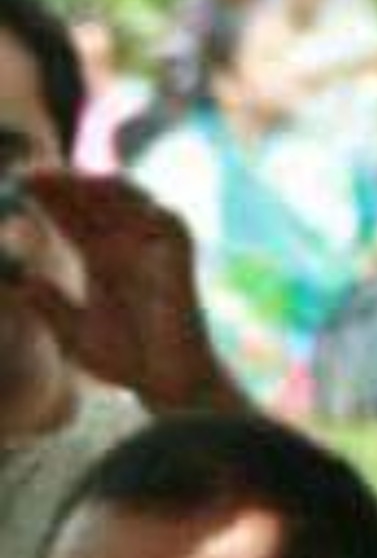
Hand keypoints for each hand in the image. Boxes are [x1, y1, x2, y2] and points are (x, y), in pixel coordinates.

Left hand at [3, 166, 241, 414]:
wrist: (166, 381)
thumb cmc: (125, 360)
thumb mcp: (72, 332)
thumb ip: (49, 306)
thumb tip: (21, 282)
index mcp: (101, 258)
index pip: (72, 217)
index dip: (47, 198)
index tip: (15, 183)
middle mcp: (128, 245)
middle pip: (95, 200)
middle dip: (63, 184)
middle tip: (28, 176)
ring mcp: (155, 247)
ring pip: (130, 198)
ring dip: (94, 185)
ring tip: (58, 181)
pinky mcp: (180, 255)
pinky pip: (165, 217)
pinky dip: (138, 203)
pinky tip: (104, 195)